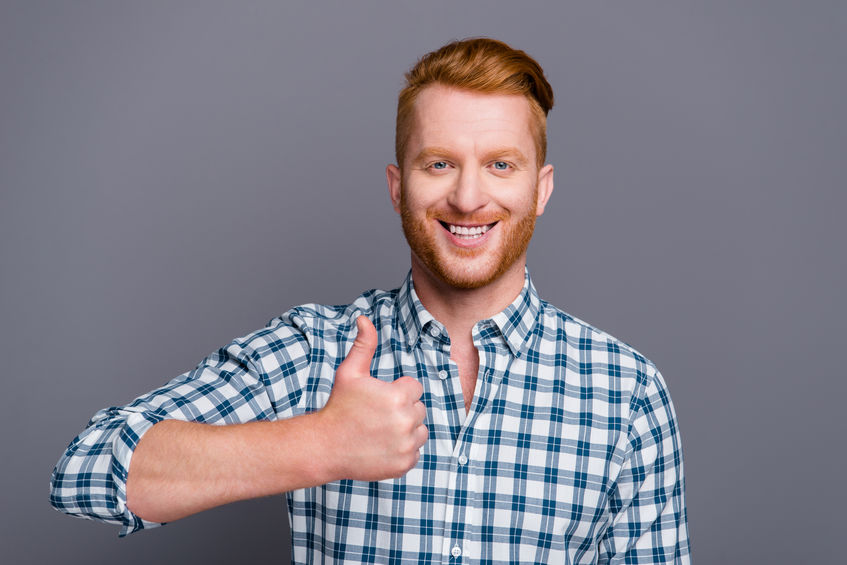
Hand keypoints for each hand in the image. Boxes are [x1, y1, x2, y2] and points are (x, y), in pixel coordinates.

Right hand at [317, 316, 427, 481]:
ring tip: (380, 431)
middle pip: (418, 409)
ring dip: (406, 430)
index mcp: (398, 396)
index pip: (414, 388)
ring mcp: (406, 444)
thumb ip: (363, 345)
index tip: (378, 399)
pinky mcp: (404, 464)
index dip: (397, 391)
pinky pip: (414, 452)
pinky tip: (381, 446)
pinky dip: (402, 450)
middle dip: (402, 410)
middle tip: (376, 416)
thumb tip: (363, 318)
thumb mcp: (350, 372)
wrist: (325, 446)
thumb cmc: (338, 406)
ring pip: (420, 431)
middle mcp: (406, 420)